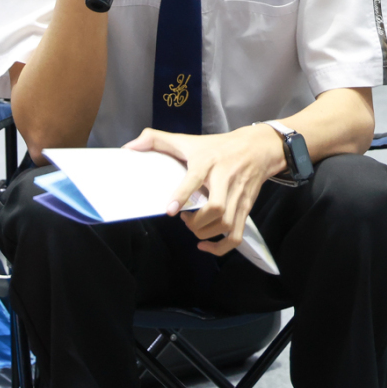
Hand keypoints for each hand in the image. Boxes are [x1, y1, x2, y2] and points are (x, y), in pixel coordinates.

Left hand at [126, 125, 285, 254]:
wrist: (257, 148)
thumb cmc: (217, 146)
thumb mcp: (188, 139)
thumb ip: (156, 140)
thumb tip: (129, 147)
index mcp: (208, 162)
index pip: (196, 178)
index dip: (182, 195)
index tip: (170, 209)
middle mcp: (225, 179)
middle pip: (216, 208)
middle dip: (196, 222)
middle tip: (184, 218)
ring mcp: (237, 196)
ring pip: (226, 224)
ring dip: (206, 233)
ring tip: (193, 225)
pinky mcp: (245, 208)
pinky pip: (236, 236)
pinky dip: (221, 247)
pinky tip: (206, 245)